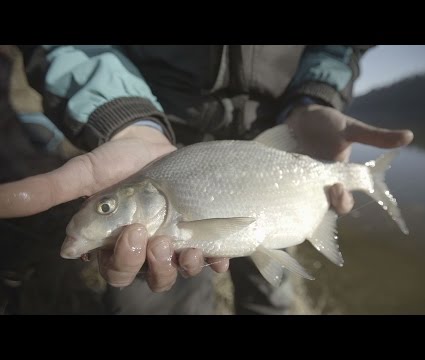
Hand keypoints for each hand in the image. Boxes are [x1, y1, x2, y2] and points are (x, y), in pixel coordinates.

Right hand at [0, 125, 228, 291]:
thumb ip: (47, 191)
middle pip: (151, 278)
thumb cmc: (112, 161)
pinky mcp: (196, 229)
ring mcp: (172, 241)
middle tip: (161, 240)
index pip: (116, 271)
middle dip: (157, 267)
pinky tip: (220, 255)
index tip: (131, 232)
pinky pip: (208, 254)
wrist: (147, 142)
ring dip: (186, 267)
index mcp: (114, 245)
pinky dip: (215, 259)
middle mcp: (144, 249)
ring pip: (179, 271)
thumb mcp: (81, 174)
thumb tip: (1, 203)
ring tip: (192, 250)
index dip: (124, 262)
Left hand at [286, 104, 413, 214]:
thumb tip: (409, 136)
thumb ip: (375, 136)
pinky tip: (272, 185)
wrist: (301, 114)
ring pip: (298, 203)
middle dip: (317, 205)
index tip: (337, 187)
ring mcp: (297, 182)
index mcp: (337, 179)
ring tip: (290, 189)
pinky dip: (276, 190)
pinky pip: (278, 190)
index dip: (342, 201)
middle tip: (314, 191)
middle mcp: (317, 185)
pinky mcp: (279, 176)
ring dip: (295, 200)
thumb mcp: (351, 129)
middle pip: (319, 209)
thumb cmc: (328, 124)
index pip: (342, 203)